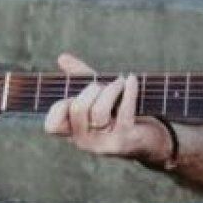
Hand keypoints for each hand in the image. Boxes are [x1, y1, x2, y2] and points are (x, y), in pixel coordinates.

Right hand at [43, 52, 172, 165]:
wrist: (150, 140)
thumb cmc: (119, 114)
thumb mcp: (98, 95)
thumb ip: (79, 78)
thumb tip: (62, 57)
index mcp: (73, 133)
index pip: (52, 126)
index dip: (60, 106)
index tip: (76, 95)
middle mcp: (84, 142)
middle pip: (78, 110)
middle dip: (92, 89)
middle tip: (104, 85)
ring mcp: (104, 144)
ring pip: (99, 112)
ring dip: (111, 89)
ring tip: (120, 81)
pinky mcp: (125, 141)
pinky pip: (124, 112)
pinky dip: (129, 91)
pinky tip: (131, 79)